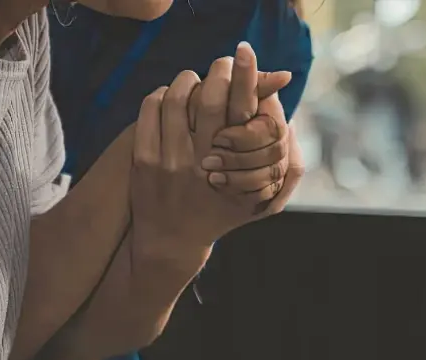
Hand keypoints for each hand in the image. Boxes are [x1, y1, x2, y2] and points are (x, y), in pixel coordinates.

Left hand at [129, 71, 291, 259]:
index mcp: (232, 167)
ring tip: (193, 79)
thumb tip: (281, 91)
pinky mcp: (144, 160)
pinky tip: (166, 97)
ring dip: (186, 80)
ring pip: (176, 98)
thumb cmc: (221, 208)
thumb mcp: (255, 189)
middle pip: (209, 97)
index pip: (243, 109)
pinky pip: (150, 110)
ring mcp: (171, 161)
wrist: (173, 240)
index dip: (246, 75)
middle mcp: (203, 162)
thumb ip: (272, 144)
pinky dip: (159, 95)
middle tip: (222, 63)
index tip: (244, 53)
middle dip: (217, 71)